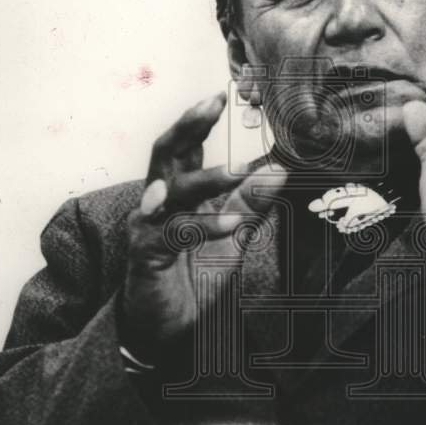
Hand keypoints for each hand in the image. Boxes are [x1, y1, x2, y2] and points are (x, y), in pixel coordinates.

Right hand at [122, 92, 286, 362]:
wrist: (169, 329)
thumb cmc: (194, 275)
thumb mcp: (232, 235)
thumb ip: (251, 203)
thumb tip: (279, 168)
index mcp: (178, 192)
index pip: (185, 147)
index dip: (197, 120)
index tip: (219, 95)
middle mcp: (157, 202)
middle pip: (164, 153)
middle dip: (187, 126)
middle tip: (211, 105)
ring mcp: (148, 227)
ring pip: (170, 191)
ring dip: (205, 179)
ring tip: (238, 173)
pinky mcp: (145, 255)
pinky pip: (174, 233)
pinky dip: (204, 226)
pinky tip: (231, 225)